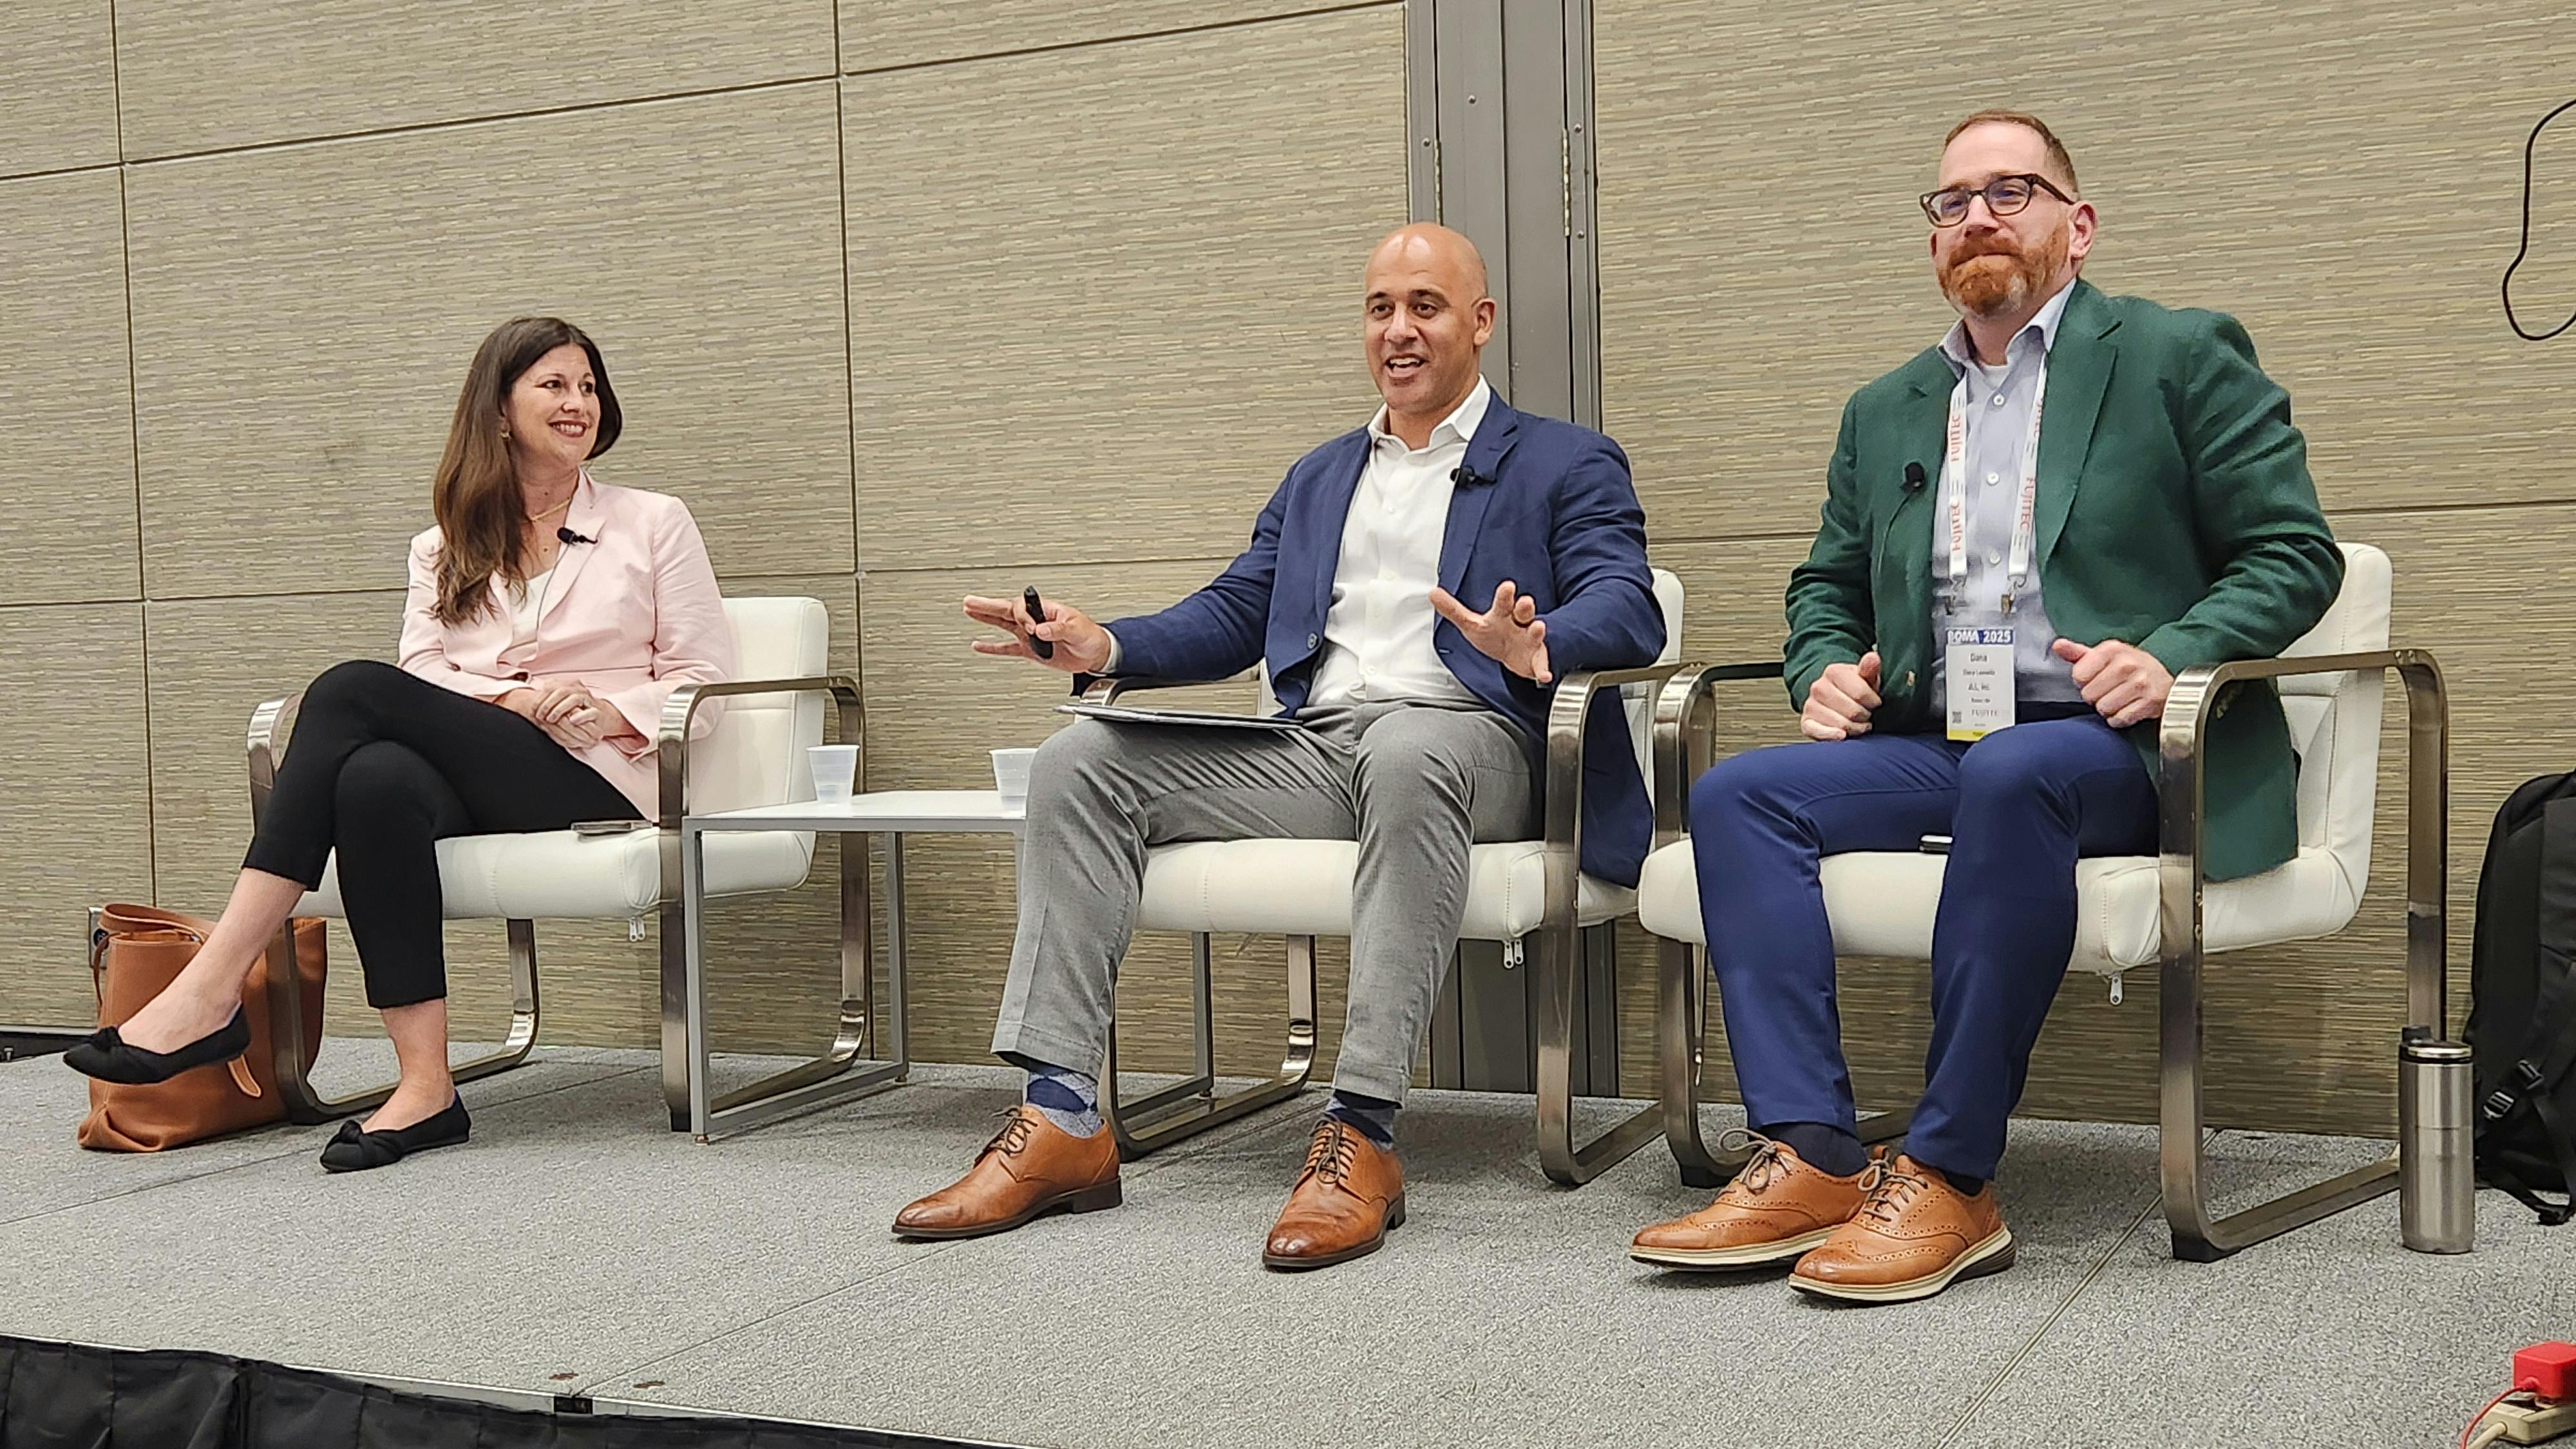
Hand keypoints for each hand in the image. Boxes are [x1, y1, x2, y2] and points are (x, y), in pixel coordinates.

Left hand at [524, 681, 610, 750]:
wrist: (602, 716)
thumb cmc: (579, 709)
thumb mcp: (563, 701)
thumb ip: (551, 695)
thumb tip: (535, 693)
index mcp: (568, 685)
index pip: (551, 687)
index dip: (540, 698)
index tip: (532, 710)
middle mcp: (579, 689)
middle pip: (560, 691)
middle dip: (547, 704)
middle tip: (540, 716)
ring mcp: (589, 698)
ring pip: (573, 698)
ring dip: (560, 709)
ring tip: (551, 719)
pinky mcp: (598, 710)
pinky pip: (590, 711)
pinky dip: (581, 715)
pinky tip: (572, 720)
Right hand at [964, 593, 1111, 674]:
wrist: (1095, 653)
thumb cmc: (1090, 636)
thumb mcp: (1077, 629)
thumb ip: (1058, 629)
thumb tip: (1041, 629)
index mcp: (1046, 610)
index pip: (1024, 608)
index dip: (1023, 617)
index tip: (1031, 629)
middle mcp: (1035, 620)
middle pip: (1006, 609)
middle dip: (988, 605)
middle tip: (970, 601)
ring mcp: (1030, 635)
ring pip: (1003, 623)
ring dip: (986, 618)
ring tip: (969, 610)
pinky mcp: (1030, 649)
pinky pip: (1007, 647)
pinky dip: (992, 647)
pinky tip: (979, 645)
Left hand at [1428, 580, 1551, 683]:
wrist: (1514, 657)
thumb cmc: (1494, 635)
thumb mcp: (1471, 623)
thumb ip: (1453, 610)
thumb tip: (1433, 593)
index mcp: (1503, 614)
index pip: (1504, 602)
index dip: (1505, 595)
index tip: (1508, 586)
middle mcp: (1519, 624)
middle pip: (1523, 612)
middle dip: (1525, 607)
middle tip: (1525, 601)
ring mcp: (1529, 641)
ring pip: (1535, 634)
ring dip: (1537, 631)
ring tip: (1538, 627)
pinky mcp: (1536, 660)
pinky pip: (1540, 666)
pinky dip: (1542, 671)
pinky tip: (1544, 676)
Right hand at [1802, 650, 1880, 740]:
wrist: (1836, 697)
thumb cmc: (1855, 689)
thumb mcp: (1866, 677)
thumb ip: (1870, 668)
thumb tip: (1873, 658)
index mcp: (1833, 671)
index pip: (1861, 694)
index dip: (1874, 702)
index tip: (1875, 702)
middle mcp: (1818, 687)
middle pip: (1852, 711)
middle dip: (1865, 717)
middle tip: (1867, 715)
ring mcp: (1810, 705)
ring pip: (1841, 724)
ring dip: (1855, 728)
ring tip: (1859, 724)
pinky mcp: (1806, 722)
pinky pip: (1818, 732)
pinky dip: (1831, 735)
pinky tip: (1842, 735)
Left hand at [2052, 637, 2172, 727]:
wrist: (2165, 681)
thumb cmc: (2131, 668)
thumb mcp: (2105, 656)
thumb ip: (2078, 653)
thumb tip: (2058, 645)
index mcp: (2112, 649)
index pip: (2078, 676)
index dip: (2083, 682)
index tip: (2096, 678)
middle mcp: (2127, 664)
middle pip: (2089, 695)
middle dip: (2096, 697)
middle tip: (2110, 690)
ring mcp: (2140, 683)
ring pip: (2103, 709)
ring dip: (2108, 709)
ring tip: (2119, 699)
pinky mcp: (2150, 701)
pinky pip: (2120, 719)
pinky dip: (2120, 719)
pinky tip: (2128, 708)